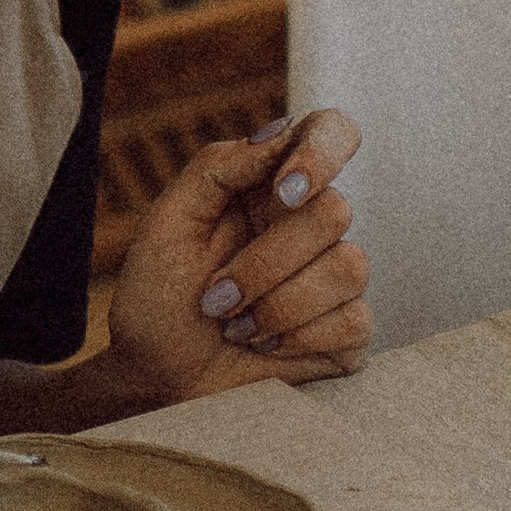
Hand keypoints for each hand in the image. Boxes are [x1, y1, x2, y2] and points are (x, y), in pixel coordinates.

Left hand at [102, 111, 370, 403]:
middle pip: (334, 211)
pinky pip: (356, 320)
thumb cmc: (157, 298)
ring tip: (236, 327)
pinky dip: (300, 339)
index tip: (286, 190)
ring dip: (278, 306)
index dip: (323, 152)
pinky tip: (265, 346)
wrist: (154, 378)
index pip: (330, 133)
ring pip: (349, 266)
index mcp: (272, 186)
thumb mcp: (167, 223)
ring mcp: (334, 277)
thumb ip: (218, 167)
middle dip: (265, 264)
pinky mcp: (346, 330)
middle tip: (215, 298)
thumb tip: (278, 134)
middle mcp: (310, 224)